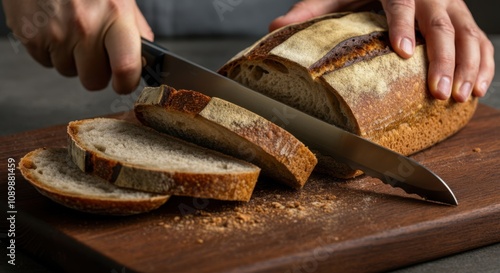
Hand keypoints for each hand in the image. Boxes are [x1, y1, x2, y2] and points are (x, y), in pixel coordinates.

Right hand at [2, 0, 152, 93]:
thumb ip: (135, 29)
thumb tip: (145, 60)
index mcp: (114, 15)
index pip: (126, 68)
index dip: (127, 84)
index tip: (125, 84)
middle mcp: (85, 26)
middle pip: (94, 81)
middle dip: (96, 71)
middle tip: (94, 49)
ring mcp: (55, 33)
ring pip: (69, 72)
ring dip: (72, 58)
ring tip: (71, 29)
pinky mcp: (30, 37)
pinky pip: (46, 62)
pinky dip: (51, 51)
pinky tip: (54, 27)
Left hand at [270, 0, 494, 101]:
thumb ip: (311, 10)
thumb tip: (275, 27)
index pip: (402, 3)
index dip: (404, 26)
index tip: (402, 53)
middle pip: (442, 25)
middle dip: (443, 60)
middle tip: (439, 92)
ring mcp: (451, 5)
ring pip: (469, 34)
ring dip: (469, 67)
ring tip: (461, 97)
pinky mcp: (462, 17)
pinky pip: (481, 40)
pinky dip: (485, 63)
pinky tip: (479, 88)